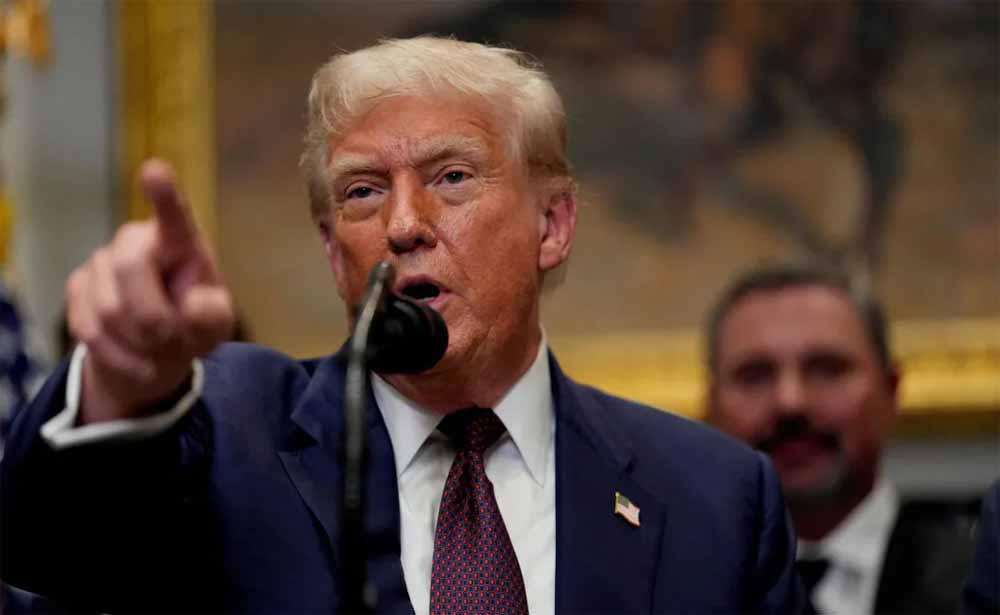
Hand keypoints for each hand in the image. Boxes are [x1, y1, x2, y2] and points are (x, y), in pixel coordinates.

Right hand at [66, 159, 233, 422]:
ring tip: (160, 348)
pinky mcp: (78, 289)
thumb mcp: (216, 324)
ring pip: (110, 309)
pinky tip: (138, 359)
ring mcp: (102, 262)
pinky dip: (120, 356)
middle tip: (175, 340)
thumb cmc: (193, 325)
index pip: (174, 215)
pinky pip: (91, 330)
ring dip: (141, 343)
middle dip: (154, 316)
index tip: (155, 170)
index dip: (164, 193)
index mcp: (180, 242)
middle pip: (130, 267)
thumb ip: (212, 315)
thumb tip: (190, 305)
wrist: (158, 350)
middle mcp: (136, 241)